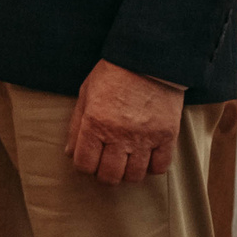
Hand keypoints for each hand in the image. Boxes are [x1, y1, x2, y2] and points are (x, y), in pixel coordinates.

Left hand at [65, 59, 184, 184]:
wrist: (148, 60)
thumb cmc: (112, 75)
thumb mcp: (86, 94)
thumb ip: (76, 125)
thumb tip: (70, 152)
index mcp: (94, 123)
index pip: (84, 164)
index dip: (83, 167)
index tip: (87, 161)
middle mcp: (118, 135)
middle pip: (109, 175)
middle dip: (104, 176)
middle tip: (105, 167)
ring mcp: (144, 138)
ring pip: (134, 175)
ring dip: (127, 174)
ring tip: (125, 164)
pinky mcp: (167, 136)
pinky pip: (160, 167)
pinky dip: (152, 168)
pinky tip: (145, 159)